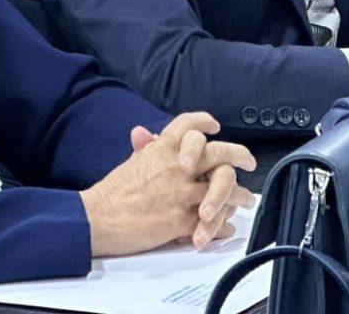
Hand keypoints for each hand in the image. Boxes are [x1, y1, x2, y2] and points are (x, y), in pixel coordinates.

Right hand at [80, 112, 254, 257]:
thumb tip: (144, 134)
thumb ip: (146, 149)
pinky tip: (226, 227)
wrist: (99, 217)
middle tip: (248, 161)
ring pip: (223, 187)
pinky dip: (223, 225)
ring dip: (239, 195)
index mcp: (161, 149)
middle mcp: (176, 166)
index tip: (214, 125)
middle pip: (218, 152)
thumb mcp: (131, 162)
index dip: (204, 121)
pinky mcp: (181, 219)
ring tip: (245, 199)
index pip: (188, 125)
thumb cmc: (113, 193)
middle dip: (239, 155)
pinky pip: (213, 220)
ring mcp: (181, 192)